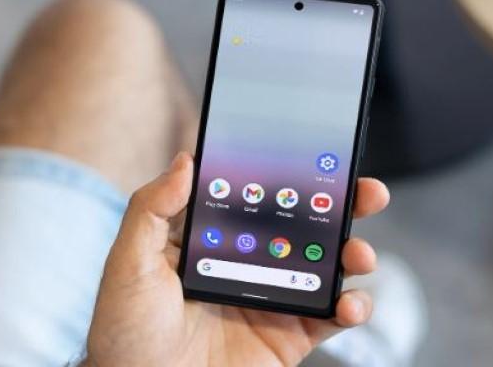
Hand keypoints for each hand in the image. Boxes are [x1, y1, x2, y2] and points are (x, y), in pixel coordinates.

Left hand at [85, 152, 389, 365]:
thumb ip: (151, 208)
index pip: (262, 197)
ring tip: (358, 253)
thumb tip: (185, 160)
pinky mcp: (289, 336)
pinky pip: (331, 317)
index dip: (294, 176)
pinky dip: (353, 307)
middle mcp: (251, 264)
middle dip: (344, 206)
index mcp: (217, 239)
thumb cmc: (125, 330)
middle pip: (306, 226)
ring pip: (328, 267)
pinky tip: (350, 303)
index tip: (321, 155)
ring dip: (355, 253)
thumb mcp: (129, 262)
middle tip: (367, 193)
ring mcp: (274, 299)